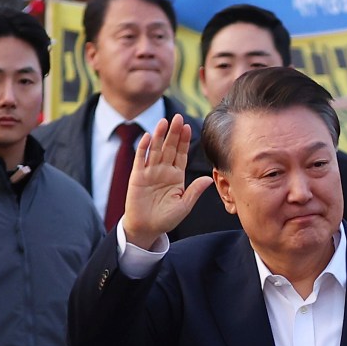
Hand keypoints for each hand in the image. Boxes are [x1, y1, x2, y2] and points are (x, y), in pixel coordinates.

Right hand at [120, 116, 214, 246]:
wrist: (146, 229)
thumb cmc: (165, 219)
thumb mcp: (184, 206)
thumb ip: (194, 191)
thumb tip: (209, 178)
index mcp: (176, 176)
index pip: (181, 154)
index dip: (184, 141)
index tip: (188, 127)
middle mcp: (163, 171)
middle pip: (169, 148)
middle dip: (173, 133)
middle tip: (178, 117)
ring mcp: (150, 172)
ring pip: (155, 150)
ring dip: (159, 136)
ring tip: (163, 122)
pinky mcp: (137, 177)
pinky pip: (140, 160)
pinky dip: (143, 148)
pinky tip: (148, 137)